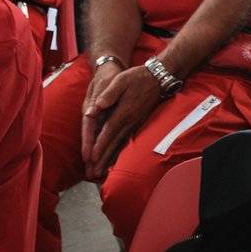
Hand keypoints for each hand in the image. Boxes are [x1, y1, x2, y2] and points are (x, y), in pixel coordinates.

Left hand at [81, 65, 161, 179]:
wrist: (159, 78)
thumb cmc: (137, 78)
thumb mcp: (120, 80)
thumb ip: (108, 94)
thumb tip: (94, 107)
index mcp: (123, 112)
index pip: (108, 132)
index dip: (99, 146)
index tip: (91, 159)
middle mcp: (130, 121)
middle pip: (113, 143)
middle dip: (102, 159)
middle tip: (92, 173)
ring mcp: (135, 124)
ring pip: (120, 145)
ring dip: (109, 159)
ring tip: (101, 172)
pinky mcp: (138, 124)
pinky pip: (127, 142)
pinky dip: (120, 153)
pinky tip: (115, 160)